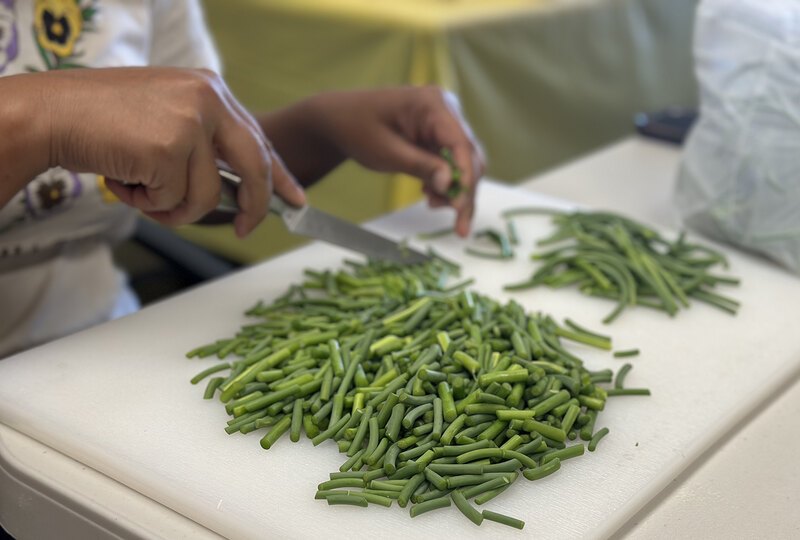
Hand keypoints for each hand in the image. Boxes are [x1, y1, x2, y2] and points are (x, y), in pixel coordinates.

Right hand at [41, 67, 304, 235]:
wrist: (52, 114)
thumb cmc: (104, 122)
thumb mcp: (167, 121)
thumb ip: (204, 146)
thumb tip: (237, 193)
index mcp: (211, 89)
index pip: (258, 138)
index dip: (278, 174)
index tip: (295, 199)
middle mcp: (208, 99)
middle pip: (253, 167)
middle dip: (251, 207)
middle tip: (243, 230)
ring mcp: (191, 121)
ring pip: (208, 195)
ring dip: (174, 208)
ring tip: (141, 190)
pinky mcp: (170, 147)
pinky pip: (175, 200)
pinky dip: (149, 203)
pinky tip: (125, 180)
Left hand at [286, 86, 484, 235]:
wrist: (340, 120)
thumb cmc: (358, 129)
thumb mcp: (386, 152)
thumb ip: (421, 166)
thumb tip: (449, 184)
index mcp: (432, 104)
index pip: (461, 144)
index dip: (464, 177)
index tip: (460, 207)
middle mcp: (445, 110)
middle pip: (469, 156)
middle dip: (464, 191)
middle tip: (459, 226)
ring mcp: (444, 123)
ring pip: (465, 163)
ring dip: (456, 189)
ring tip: (433, 205)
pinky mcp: (439, 136)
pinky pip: (452, 163)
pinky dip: (446, 182)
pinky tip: (430, 193)